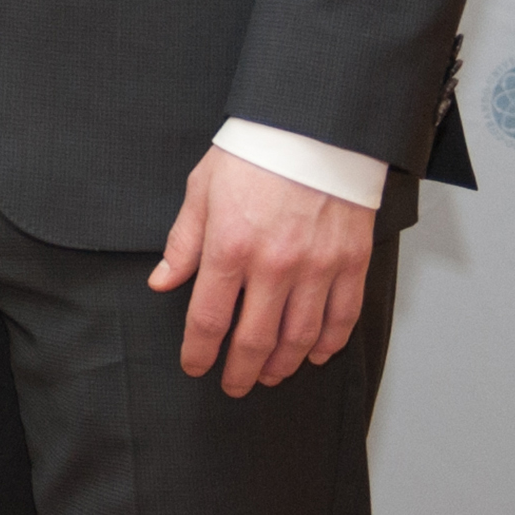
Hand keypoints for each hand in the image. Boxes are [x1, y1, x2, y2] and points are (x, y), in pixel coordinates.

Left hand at [150, 146, 375, 395]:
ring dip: (283, 364)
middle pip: (255, 339)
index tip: (195, 366)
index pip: (209, 319)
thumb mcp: (201, 191)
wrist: (313, 129)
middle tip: (233, 385)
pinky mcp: (351, 262)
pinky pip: (343, 317)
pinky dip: (329, 343)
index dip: (200, 352)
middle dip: (240, 370)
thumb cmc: (252, 155)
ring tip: (269, 375)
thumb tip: (163, 283)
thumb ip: (183, 243)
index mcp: (230, 248)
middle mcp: (274, 266)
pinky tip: (315, 354)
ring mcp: (317, 268)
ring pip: (301, 337)